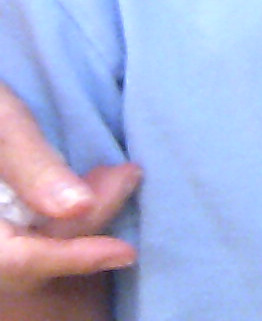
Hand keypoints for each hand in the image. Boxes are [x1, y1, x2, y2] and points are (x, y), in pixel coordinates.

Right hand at [0, 91, 135, 296]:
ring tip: (116, 175)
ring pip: (35, 248)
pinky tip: (91, 184)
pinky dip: (66, 216)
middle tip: (126, 176)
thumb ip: (34, 167)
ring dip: (81, 219)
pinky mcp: (3, 220)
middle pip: (30, 260)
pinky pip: (32, 234)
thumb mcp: (2, 123)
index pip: (15, 262)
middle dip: (86, 226)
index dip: (71, 260)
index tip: (126, 253)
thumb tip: (79, 208)